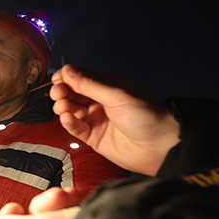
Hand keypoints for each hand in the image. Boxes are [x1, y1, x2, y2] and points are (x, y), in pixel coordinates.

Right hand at [50, 64, 179, 175]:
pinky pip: (75, 128)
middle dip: (62, 92)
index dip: (67, 76)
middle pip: (73, 92)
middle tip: (58, 94)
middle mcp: (100, 101)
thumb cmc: (147, 116)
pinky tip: (67, 119)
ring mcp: (96, 119)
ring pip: (71, 110)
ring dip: (63, 107)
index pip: (81, 76)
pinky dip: (68, 123)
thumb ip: (91, 85)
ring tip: (62, 107)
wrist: (161, 147)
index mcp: (108, 86)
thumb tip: (68, 70)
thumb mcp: (118, 96)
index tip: (58, 79)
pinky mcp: (93, 137)